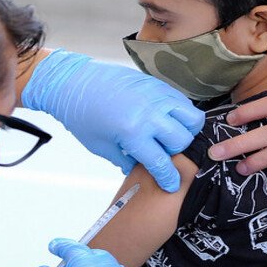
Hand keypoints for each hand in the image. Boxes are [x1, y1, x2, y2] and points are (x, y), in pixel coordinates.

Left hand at [22, 50, 203, 192]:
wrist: (74, 82)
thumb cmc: (82, 115)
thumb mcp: (101, 146)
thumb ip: (125, 161)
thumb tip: (142, 172)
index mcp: (132, 132)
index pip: (161, 162)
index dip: (169, 178)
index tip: (172, 184)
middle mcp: (149, 113)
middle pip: (182, 141)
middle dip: (175, 153)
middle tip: (162, 153)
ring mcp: (156, 96)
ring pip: (192, 119)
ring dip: (185, 132)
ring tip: (170, 135)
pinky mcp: (157, 84)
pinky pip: (183, 101)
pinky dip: (181, 114)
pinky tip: (167, 119)